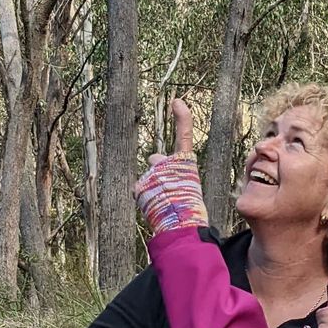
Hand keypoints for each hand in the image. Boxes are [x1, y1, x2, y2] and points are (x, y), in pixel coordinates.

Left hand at [135, 99, 206, 235]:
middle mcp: (168, 164)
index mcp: (186, 164)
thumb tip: (152, 156)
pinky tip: (154, 209)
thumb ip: (171, 170)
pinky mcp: (139, 186)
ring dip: (151, 190)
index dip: (182, 119)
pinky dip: (144, 200)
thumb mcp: (186, 186)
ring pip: (148, 181)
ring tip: (163, 205)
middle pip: (156, 162)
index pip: (184, 136)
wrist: (181, 225)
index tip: (176, 102)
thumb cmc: (189, 209)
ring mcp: (153, 174)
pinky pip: (139, 192)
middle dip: (157, 173)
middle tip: (167, 191)